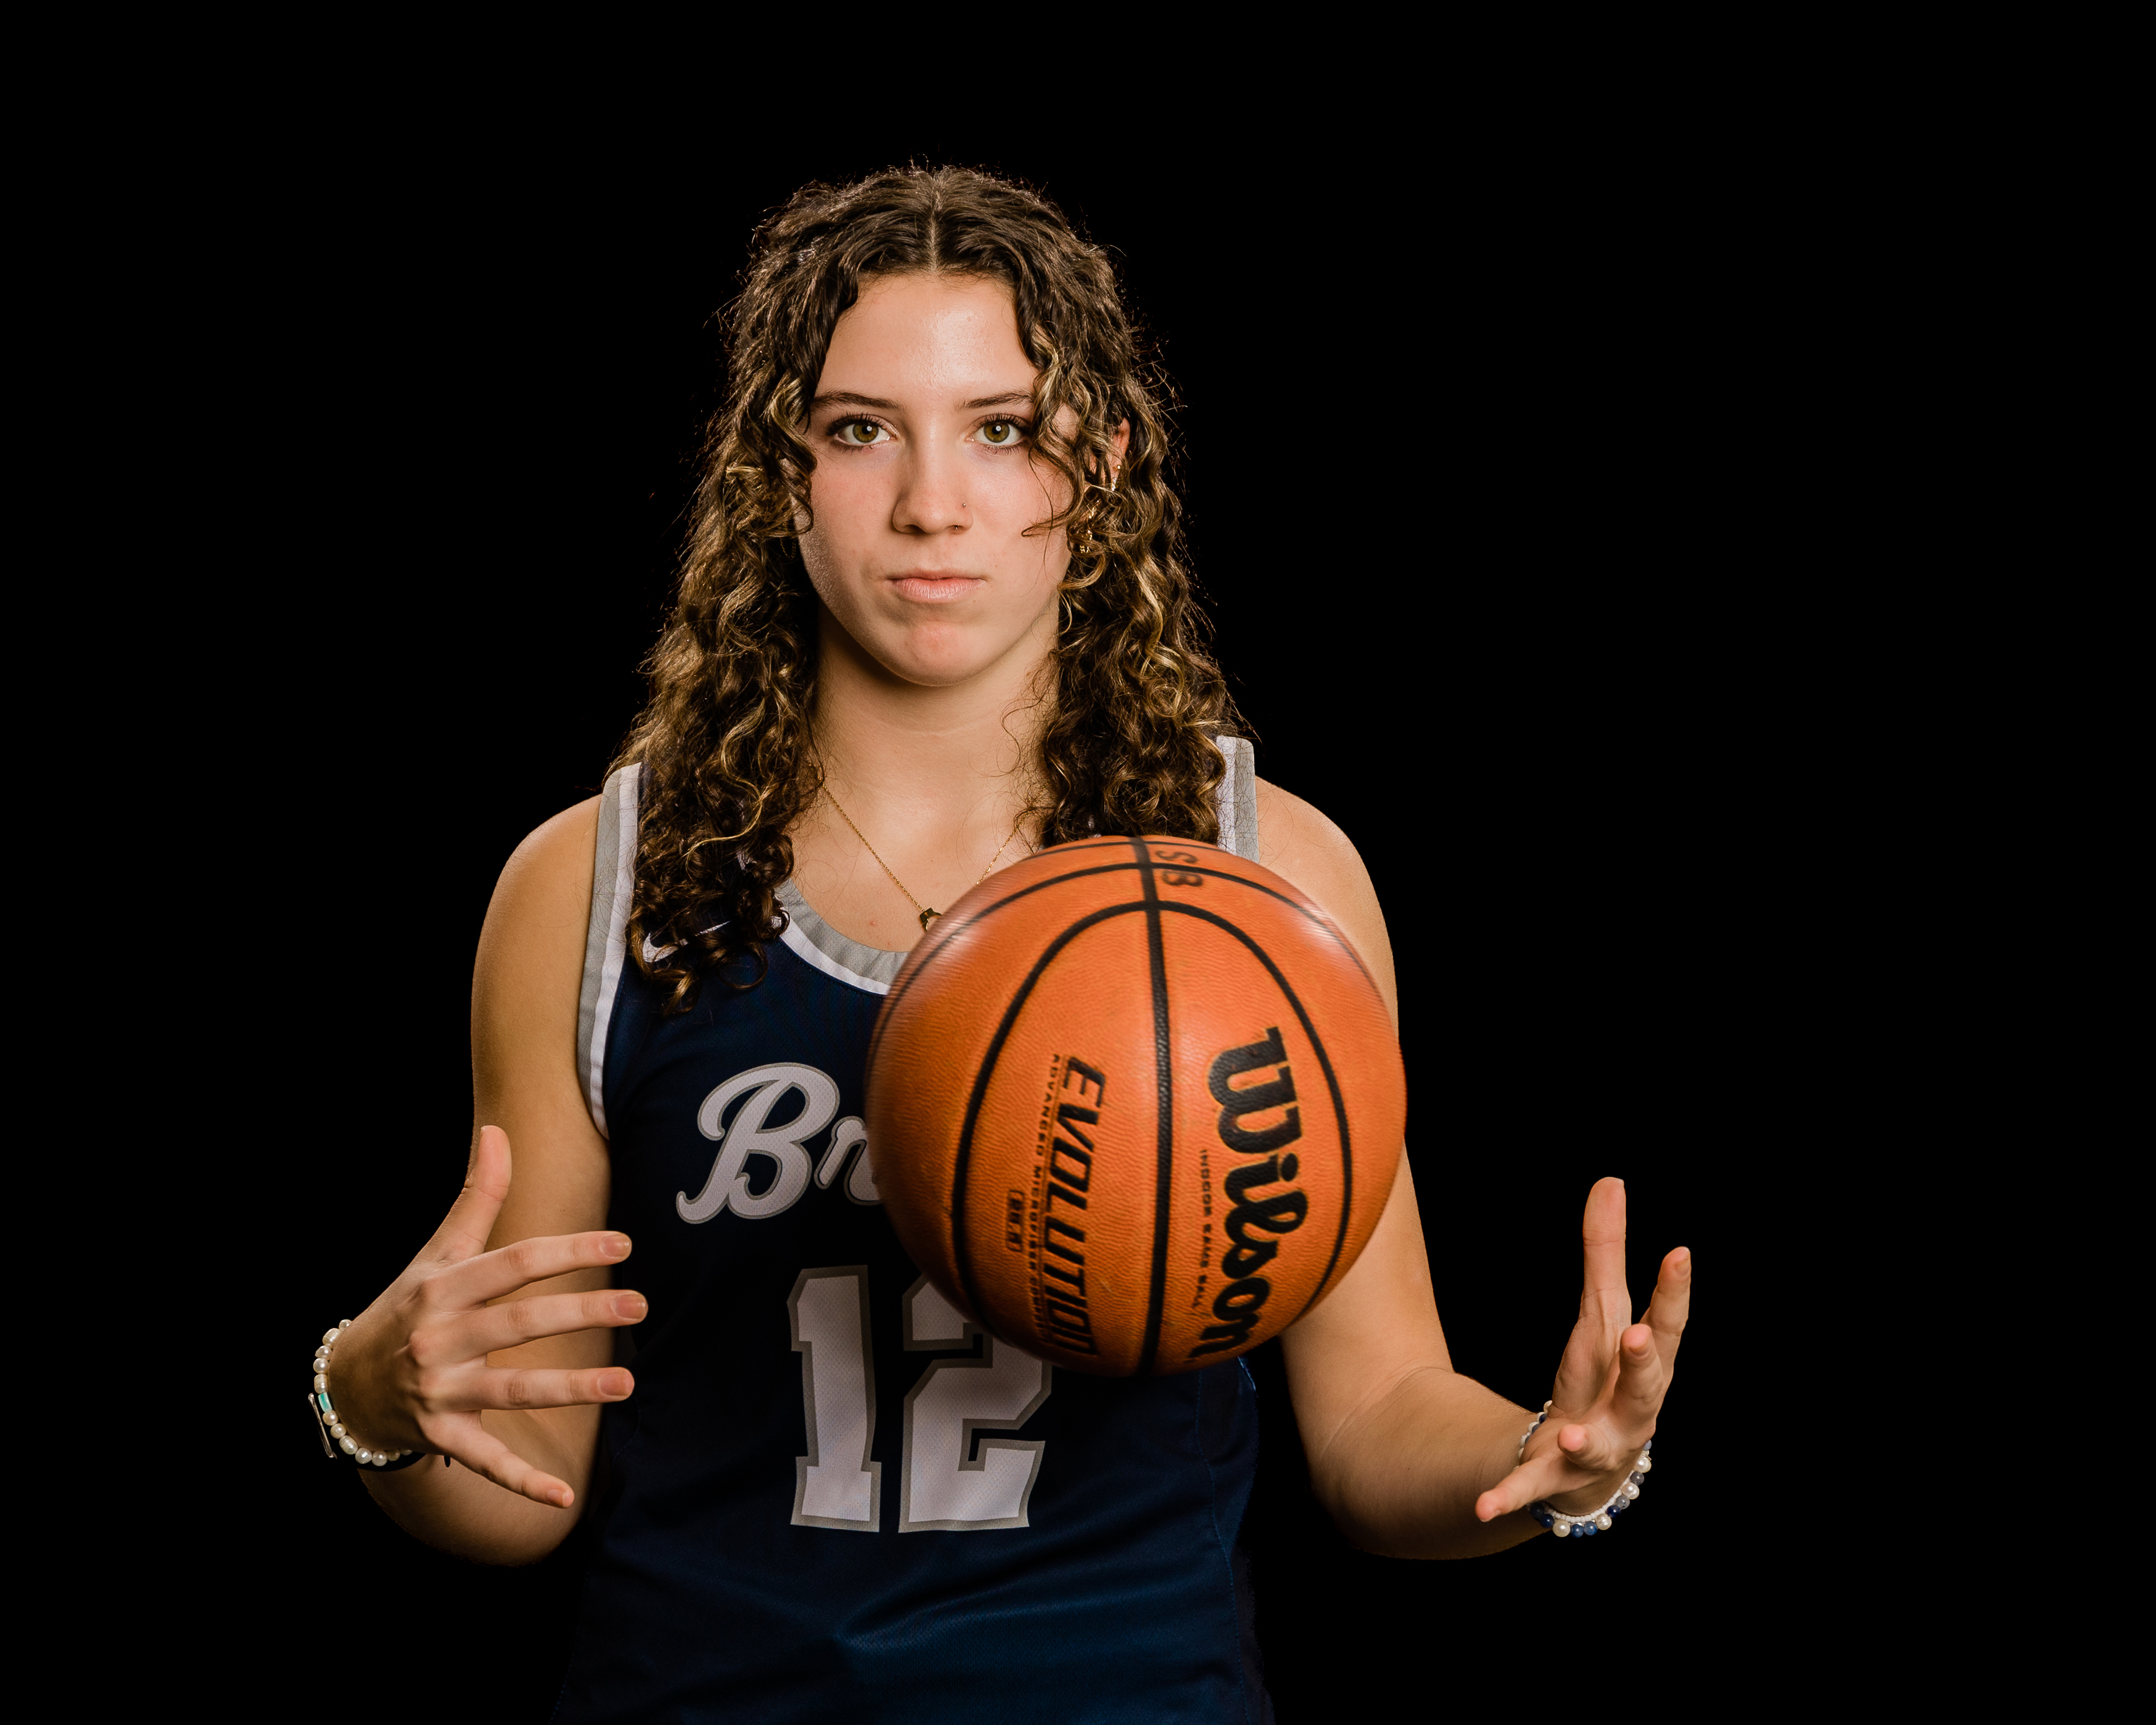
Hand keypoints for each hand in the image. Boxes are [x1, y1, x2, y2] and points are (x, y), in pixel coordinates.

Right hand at [325, 1126, 642, 1508]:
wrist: (344, 1383)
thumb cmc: (405, 1307)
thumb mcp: (435, 1253)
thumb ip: (475, 1196)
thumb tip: (499, 1130)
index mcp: (445, 1287)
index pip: (515, 1263)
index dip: (568, 1252)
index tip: (623, 1245)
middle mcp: (441, 1338)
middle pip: (519, 1322)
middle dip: (580, 1313)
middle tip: (639, 1305)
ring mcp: (439, 1391)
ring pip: (512, 1390)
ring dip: (570, 1390)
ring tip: (626, 1385)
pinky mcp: (439, 1436)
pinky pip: (485, 1461)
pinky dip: (523, 1482)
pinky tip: (566, 1495)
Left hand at [1474, 1176, 1690, 1523]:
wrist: (1591, 1469)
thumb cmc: (1607, 1377)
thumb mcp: (1602, 1313)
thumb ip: (1604, 1251)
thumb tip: (1610, 1180)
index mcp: (1642, 1365)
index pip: (1666, 1325)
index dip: (1673, 1292)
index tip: (1679, 1253)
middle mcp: (1630, 1411)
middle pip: (1645, 1387)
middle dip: (1642, 1363)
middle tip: (1635, 1336)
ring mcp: (1596, 1449)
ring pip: (1594, 1447)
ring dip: (1582, 1443)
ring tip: (1567, 1437)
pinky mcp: (1554, 1480)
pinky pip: (1530, 1490)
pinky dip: (1507, 1496)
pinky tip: (1481, 1507)